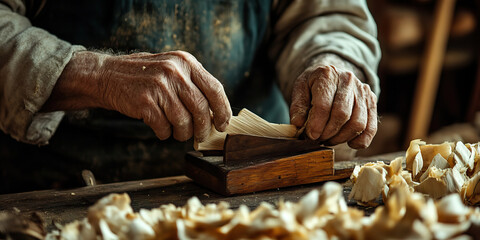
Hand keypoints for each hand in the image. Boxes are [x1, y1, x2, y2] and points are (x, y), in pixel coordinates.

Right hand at [43, 51, 231, 141]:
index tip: (223, 125)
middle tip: (200, 136)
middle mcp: (175, 71)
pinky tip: (160, 129)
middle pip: (201, 109)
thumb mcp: (172, 68)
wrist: (107, 75)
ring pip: (184, 121)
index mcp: (186, 61)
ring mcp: (159, 85)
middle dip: (204, 128)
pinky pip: (164, 127)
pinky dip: (164, 133)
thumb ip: (193, 84)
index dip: (223, 111)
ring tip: (177, 132)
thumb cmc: (145, 76)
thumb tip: (217, 113)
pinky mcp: (145, 101)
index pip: (215, 89)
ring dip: (183, 133)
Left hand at [289, 58, 377, 148]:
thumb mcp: (300, 89)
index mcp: (327, 75)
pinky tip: (349, 143)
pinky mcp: (372, 101)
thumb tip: (298, 125)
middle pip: (342, 114)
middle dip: (328, 133)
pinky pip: (371, 127)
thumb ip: (297, 106)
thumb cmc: (314, 85)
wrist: (332, 75)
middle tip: (318, 139)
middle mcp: (348, 80)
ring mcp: (362, 91)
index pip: (324, 105)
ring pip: (358, 123)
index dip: (316, 124)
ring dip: (342, 138)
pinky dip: (361, 140)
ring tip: (329, 140)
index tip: (310, 135)